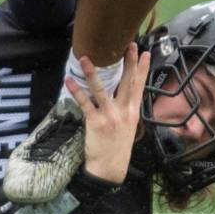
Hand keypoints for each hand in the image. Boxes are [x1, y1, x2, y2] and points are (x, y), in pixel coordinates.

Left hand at [65, 43, 150, 183]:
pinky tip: (69, 80)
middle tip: (128, 44)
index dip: (142, 69)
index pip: (139, 86)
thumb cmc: (118, 146)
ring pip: (101, 90)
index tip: (146, 53)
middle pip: (126, 83)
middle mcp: (124, 112)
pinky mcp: (95, 122)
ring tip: (85, 58)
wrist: (110, 168)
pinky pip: (84, 103)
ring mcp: (109, 116)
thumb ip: (126, 109)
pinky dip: (76, 91)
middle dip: (128, 63)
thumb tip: (122, 93)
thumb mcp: (129, 126)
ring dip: (92, 73)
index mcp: (133, 112)